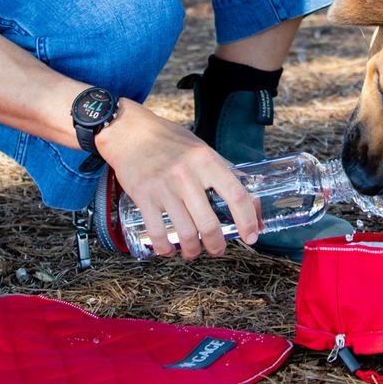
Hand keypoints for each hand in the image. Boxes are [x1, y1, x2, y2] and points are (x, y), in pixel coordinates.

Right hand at [95, 98, 260, 259]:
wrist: (130, 131)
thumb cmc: (170, 141)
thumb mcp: (202, 150)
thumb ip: (226, 173)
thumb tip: (252, 202)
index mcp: (206, 161)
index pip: (237, 195)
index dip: (248, 220)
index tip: (251, 236)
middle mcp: (187, 175)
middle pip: (209, 223)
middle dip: (216, 244)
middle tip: (217, 249)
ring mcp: (164, 187)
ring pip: (185, 233)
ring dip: (192, 250)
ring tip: (193, 252)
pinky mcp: (143, 197)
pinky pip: (157, 232)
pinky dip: (165, 248)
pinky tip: (169, 250)